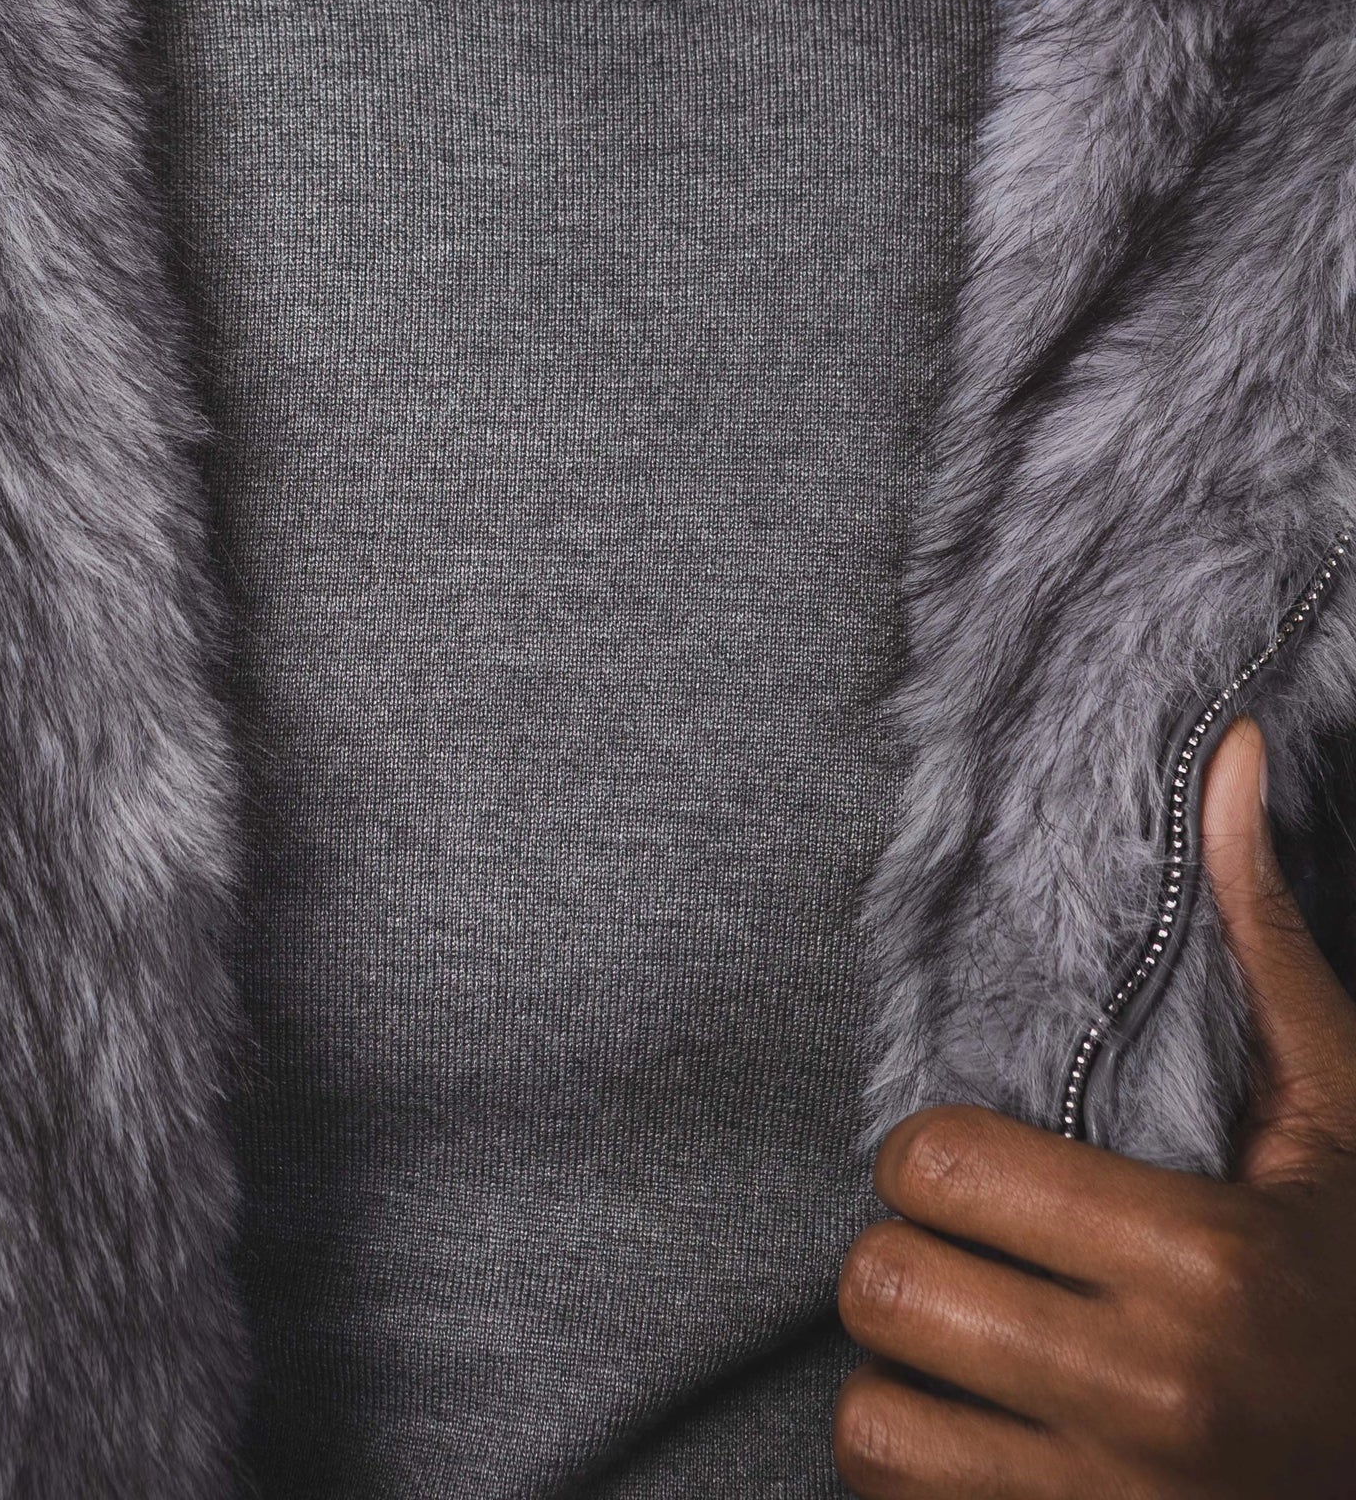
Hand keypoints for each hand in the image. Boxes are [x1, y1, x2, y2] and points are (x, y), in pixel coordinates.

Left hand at [834, 717, 1355, 1494]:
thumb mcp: (1340, 1118)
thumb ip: (1261, 940)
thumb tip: (1222, 755)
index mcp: (1202, 1263)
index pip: (939, 1168)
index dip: (932, 1153)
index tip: (971, 1160)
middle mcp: (1152, 1401)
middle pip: (886, 1289)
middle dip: (903, 1257)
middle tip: (956, 1250)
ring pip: (874, 1418)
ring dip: (903, 1379)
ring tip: (965, 1348)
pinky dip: (921, 1475)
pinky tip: (986, 1435)